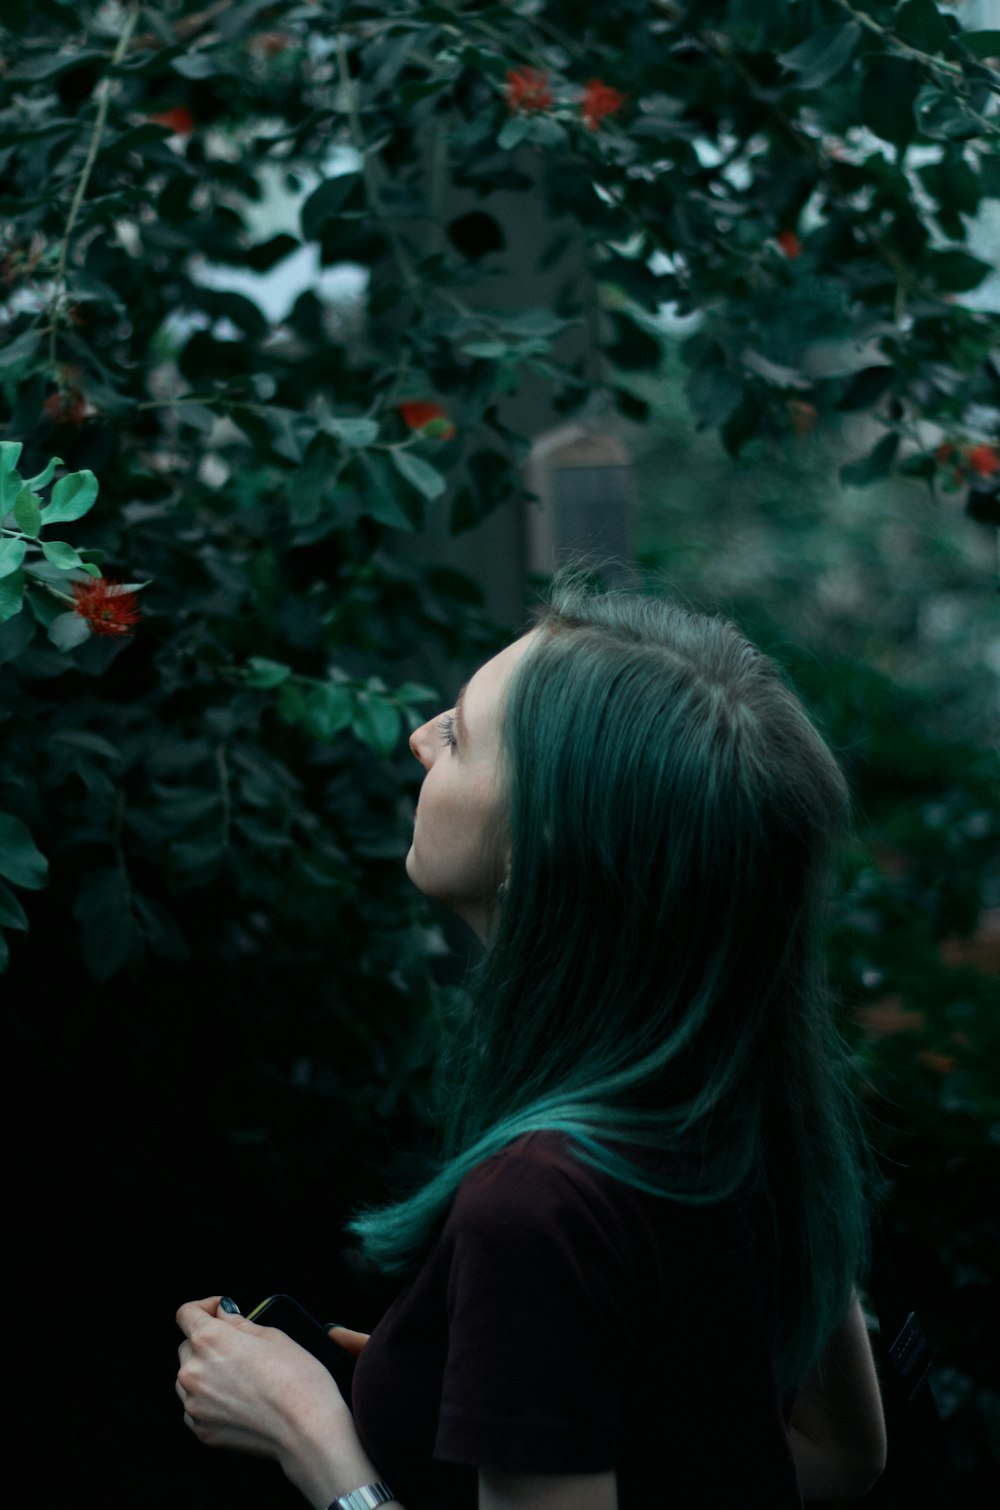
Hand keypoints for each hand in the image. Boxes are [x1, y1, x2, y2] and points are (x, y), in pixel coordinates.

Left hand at [176, 1297, 380, 1506]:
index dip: (205, 1307)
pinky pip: (195, 1407)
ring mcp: (194, 1404)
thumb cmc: (297, 1380)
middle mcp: (193, 1371)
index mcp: (210, 1340)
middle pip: (187, 1346)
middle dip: (207, 1342)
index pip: (186, 1313)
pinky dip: (209, 1401)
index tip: (222, 1312)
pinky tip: (237, 1401)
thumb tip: (223, 1314)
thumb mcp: (273, 1336)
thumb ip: (239, 1323)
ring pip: (188, 1378)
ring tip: (239, 1379)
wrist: (306, 1430)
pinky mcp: (201, 1430)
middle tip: (238, 1349)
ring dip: (205, 1372)